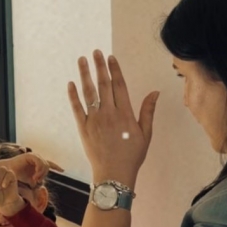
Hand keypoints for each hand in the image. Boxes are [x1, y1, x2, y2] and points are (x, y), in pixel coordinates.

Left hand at [68, 51, 158, 186]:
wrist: (114, 174)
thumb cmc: (132, 155)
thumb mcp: (145, 134)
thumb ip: (148, 111)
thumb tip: (155, 92)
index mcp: (125, 114)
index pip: (119, 86)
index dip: (115, 70)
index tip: (110, 57)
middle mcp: (109, 114)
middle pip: (103, 84)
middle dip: (99, 66)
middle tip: (96, 52)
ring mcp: (94, 120)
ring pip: (89, 93)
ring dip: (85, 75)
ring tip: (82, 60)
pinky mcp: (83, 128)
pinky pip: (76, 108)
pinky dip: (73, 95)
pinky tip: (71, 83)